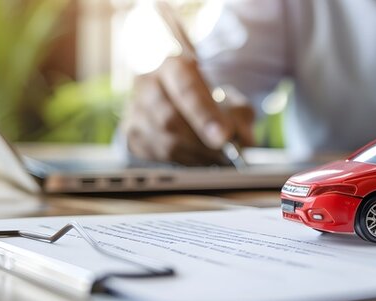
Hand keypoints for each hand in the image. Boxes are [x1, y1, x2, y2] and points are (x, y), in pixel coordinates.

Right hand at [119, 57, 254, 164]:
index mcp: (173, 64)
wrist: (176, 97)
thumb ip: (239, 114)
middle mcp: (147, 82)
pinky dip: (182, 161)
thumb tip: (243, 139)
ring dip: (194, 155)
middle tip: (224, 154)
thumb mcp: (228, 96)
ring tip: (215, 158)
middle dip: (201, 142)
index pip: (186, 89)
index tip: (224, 137)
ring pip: (163, 141)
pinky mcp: (132, 133)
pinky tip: (197, 158)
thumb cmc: (205, 96)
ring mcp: (135, 108)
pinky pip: (157, 155)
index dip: (205, 115)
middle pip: (170, 118)